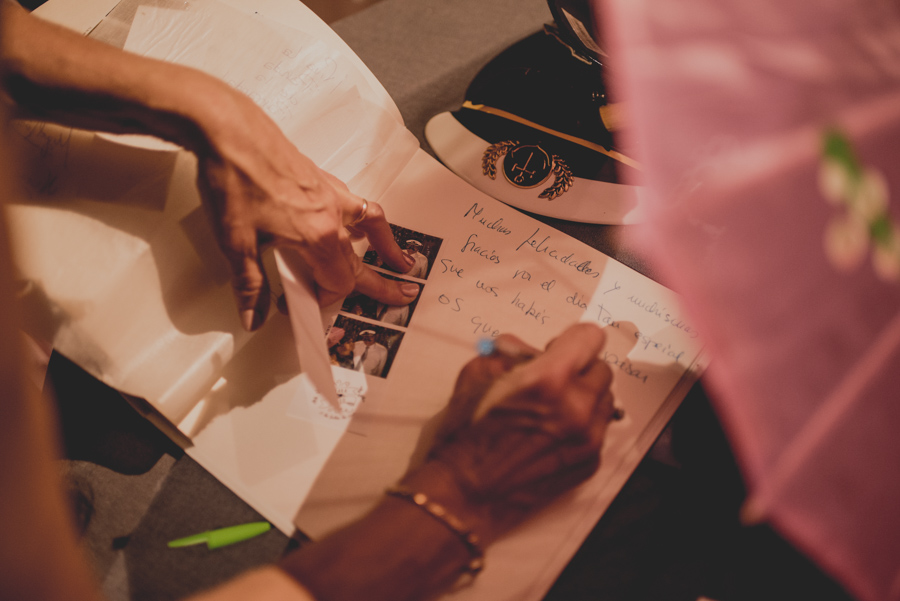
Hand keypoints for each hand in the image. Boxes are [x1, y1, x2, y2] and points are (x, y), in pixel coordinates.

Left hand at [193, 82, 416, 329]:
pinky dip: (364, 216)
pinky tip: (355, 219)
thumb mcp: (236, 244)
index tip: (299, 303)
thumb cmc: (233, 178)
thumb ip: (249, 285)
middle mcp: (331, 215)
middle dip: (384, 283)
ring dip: (387, 246)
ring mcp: (329, 194)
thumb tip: (252, 314)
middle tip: (402, 294)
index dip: (322, 299)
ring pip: (371, 224)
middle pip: (361, 260)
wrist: (228, 131)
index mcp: (317, 237)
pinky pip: (356, 202)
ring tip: (399, 260)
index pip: (337, 283)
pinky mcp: (320, 177)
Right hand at [402, 323, 615, 543]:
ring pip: (605, 399)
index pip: (590, 337)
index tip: (561, 347)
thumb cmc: (466, 436)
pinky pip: (599, 429)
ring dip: (584, 396)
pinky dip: (583, 425)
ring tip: (552, 408)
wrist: (465, 493)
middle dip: (578, 369)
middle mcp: (577, 408)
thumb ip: (513, 352)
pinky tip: (552, 434)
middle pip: (601, 368)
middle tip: (552, 380)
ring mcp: (588, 438)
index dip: (572, 339)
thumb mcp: (477, 374)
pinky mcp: (590, 462)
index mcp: (549, 380)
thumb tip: (533, 349)